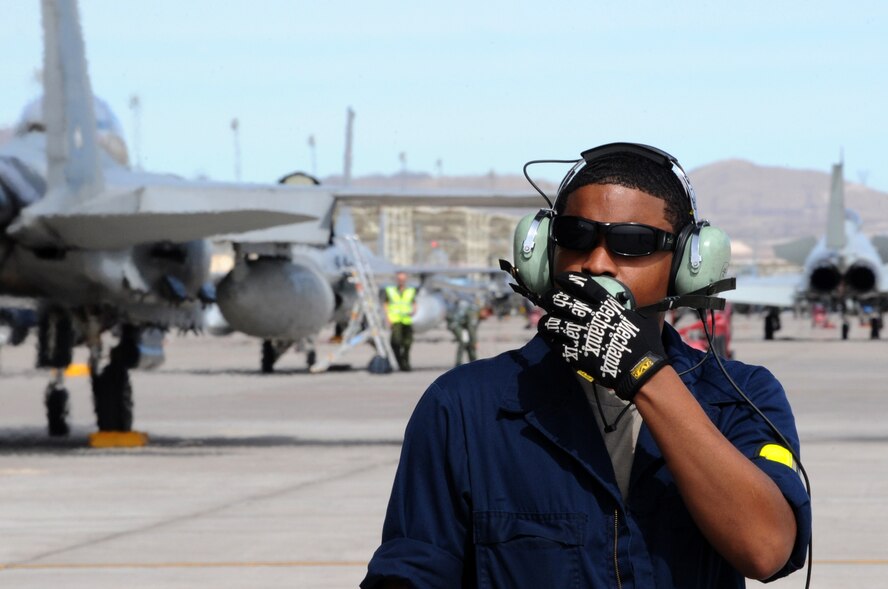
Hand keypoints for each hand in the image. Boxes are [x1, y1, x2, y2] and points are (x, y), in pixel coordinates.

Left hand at [537, 272, 667, 400]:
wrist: (640, 368)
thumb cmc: (644, 343)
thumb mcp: (637, 317)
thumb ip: (623, 309)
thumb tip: (621, 305)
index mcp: (605, 305)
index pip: (581, 285)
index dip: (568, 279)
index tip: (560, 278)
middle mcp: (590, 316)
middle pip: (560, 300)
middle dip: (550, 297)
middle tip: (547, 299)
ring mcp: (581, 335)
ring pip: (552, 322)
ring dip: (546, 321)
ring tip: (544, 323)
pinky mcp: (576, 353)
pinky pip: (555, 344)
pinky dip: (551, 341)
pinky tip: (551, 340)